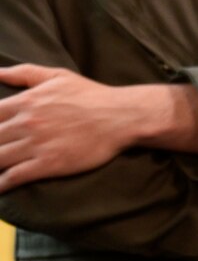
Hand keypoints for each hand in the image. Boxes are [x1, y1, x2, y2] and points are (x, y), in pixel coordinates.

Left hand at [0, 64, 142, 189]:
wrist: (122, 117)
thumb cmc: (91, 95)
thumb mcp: (58, 77)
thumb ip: (24, 73)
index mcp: (25, 101)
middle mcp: (26, 123)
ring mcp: (36, 144)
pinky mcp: (48, 164)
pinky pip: (14, 176)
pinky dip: (1, 184)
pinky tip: (0, 187)